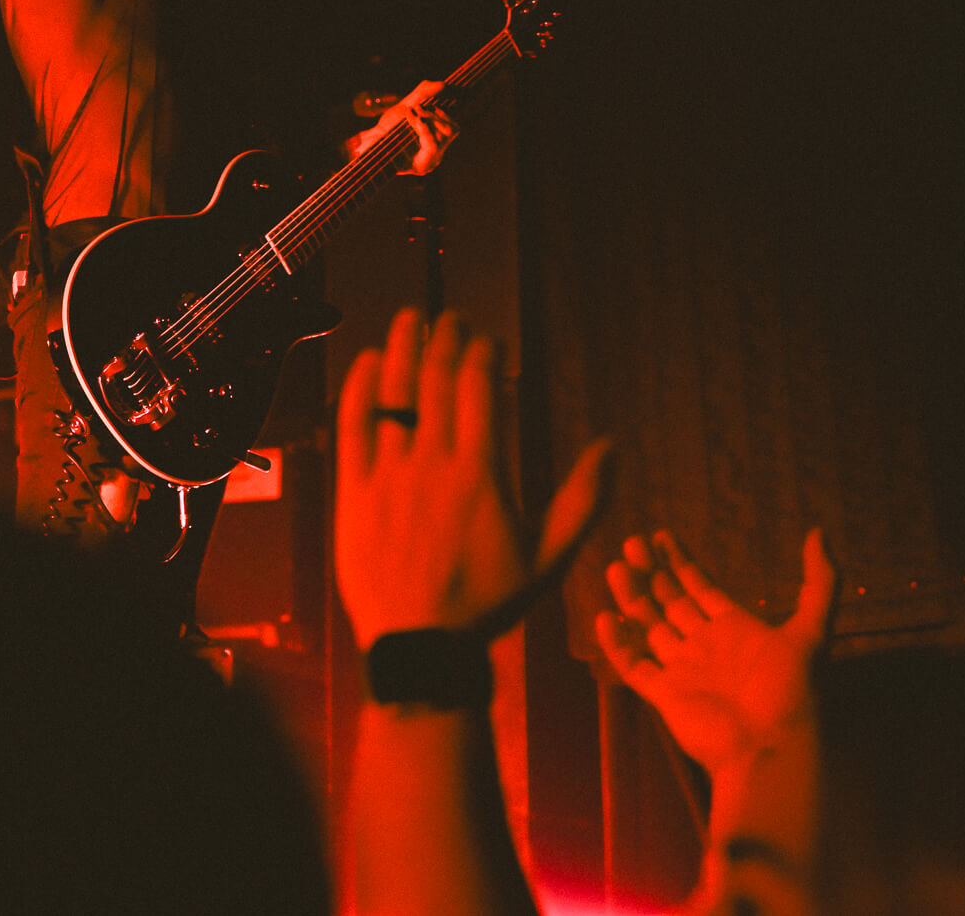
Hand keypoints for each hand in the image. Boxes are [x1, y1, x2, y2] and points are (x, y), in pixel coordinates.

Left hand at [337, 307, 612, 649]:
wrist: (422, 648)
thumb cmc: (488, 605)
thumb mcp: (548, 558)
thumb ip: (583, 500)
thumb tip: (611, 446)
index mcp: (481, 474)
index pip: (479, 389)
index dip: (483, 354)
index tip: (488, 340)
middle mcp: (433, 465)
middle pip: (437, 380)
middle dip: (446, 339)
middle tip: (451, 317)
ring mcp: (390, 476)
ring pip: (395, 394)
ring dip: (404, 348)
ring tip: (411, 318)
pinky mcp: (355, 493)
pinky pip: (353, 427)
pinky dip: (361, 388)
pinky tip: (368, 361)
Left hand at [346, 80, 457, 174]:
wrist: (370, 141)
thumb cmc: (390, 126)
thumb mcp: (408, 105)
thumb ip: (424, 93)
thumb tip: (443, 84)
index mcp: (437, 139)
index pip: (454, 127)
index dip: (443, 113)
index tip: (425, 105)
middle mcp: (437, 152)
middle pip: (451, 131)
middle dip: (434, 115)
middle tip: (416, 108)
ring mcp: (431, 161)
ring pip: (443, 137)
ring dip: (427, 120)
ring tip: (410, 113)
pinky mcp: (422, 167)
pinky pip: (433, 147)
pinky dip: (424, 129)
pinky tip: (415, 121)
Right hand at [594, 527, 836, 774]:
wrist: (770, 748)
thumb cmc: (792, 692)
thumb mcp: (812, 631)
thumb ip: (819, 582)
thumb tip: (818, 532)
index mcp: (735, 629)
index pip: (700, 586)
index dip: (681, 561)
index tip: (662, 535)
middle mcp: (705, 645)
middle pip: (670, 600)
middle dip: (652, 571)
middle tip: (633, 542)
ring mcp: (682, 669)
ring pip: (648, 625)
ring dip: (632, 596)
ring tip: (618, 566)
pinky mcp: (663, 694)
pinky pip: (632, 664)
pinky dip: (616, 643)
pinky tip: (605, 617)